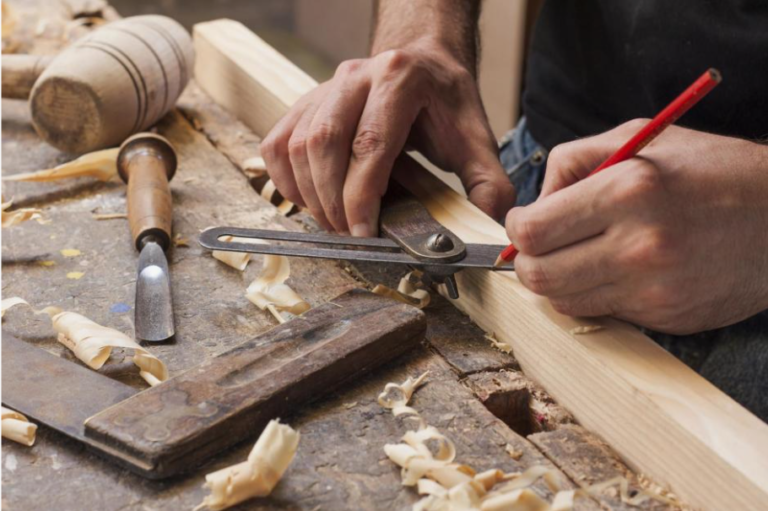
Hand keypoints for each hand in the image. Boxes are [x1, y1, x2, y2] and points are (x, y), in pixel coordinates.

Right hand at [261, 41, 514, 235]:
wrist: (420, 61)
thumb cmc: (443, 100)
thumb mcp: (475, 135)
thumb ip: (487, 181)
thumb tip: (493, 225)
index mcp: (399, 79)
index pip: (369, 144)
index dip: (361, 196)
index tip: (363, 232)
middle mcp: (355, 77)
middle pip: (324, 144)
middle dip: (332, 200)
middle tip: (349, 234)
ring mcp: (324, 88)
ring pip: (296, 145)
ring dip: (309, 194)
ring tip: (333, 222)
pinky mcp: (305, 103)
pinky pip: (278, 143)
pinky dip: (285, 179)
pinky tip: (308, 199)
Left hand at [505, 120, 767, 333]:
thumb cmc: (711, 170)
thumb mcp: (640, 137)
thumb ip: (572, 161)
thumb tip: (533, 202)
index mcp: (628, 191)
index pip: (532, 232)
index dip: (516, 229)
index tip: (525, 222)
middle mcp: (639, 246)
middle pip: (538, 277)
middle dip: (527, 261)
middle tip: (540, 246)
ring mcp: (655, 290)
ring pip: (564, 302)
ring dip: (558, 281)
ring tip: (579, 255)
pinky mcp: (667, 318)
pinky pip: (603, 313)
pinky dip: (596, 295)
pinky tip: (615, 270)